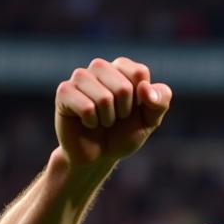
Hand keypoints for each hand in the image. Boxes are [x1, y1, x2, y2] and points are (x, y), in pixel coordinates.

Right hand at [55, 57, 172, 168]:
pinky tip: (86, 122)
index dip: (141, 100)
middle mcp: (100, 67)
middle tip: (115, 118)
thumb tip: (145, 89)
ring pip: (105, 98)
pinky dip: (92, 122)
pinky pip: (87, 108)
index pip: (139, 72)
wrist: (98, 156)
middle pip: (124, 87)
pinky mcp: (64, 91)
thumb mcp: (149, 121)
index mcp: (121, 68)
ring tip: (101, 120)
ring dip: (107, 118)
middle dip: (124, 111)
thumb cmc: (123, 134)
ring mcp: (80, 77)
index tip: (133, 109)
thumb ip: (159, 102)